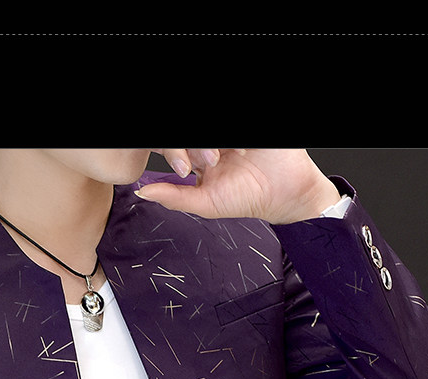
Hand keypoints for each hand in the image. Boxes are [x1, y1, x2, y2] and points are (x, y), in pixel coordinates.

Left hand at [136, 148, 341, 223]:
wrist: (286, 193)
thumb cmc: (247, 199)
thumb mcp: (206, 203)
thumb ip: (174, 197)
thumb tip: (142, 192)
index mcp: (199, 157)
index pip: (176, 146)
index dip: (174, 152)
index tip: (184, 168)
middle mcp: (211, 142)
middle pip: (188, 137)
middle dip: (192, 147)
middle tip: (211, 161)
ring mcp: (229, 135)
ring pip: (207, 131)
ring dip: (207, 145)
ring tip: (221, 157)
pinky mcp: (247, 130)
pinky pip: (231, 126)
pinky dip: (229, 142)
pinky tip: (233, 151)